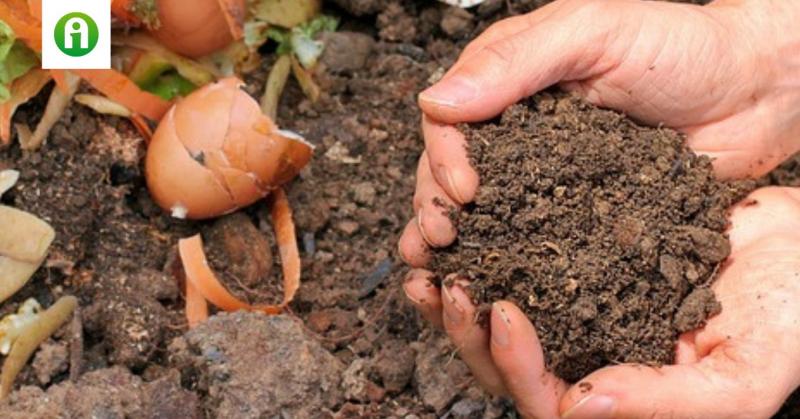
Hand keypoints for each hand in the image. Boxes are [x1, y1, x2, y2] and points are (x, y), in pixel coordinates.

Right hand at [398, 0, 799, 266]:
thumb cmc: (683, 47)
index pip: (450, 121)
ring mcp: (546, 178)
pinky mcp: (576, 216)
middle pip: (453, 172)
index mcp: (510, 83)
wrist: (756, 93)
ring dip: (457, 244)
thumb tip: (436, 101)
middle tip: (440, 241)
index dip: (444, 157)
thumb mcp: (595, 33)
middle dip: (436, 207)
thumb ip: (516, 61)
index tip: (462, 191)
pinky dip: (507, 265)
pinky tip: (491, 289)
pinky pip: (534, 242)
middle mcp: (519, 133)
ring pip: (485, 212)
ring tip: (441, 275)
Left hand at [404, 187, 799, 417]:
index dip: (516, 365)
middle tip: (449, 283)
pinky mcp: (577, 264)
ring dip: (463, 291)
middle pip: (506, 364)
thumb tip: (577, 410)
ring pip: (502, 315)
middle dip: (468, 330)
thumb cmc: (789, 317)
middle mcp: (590, 359)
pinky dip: (491, 244)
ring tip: (432, 257)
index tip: (501, 311)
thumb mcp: (743, 375)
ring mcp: (580, 311)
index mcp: (620, 398)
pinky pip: (521, 262)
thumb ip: (667, 404)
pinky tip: (469, 219)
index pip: (546, 401)